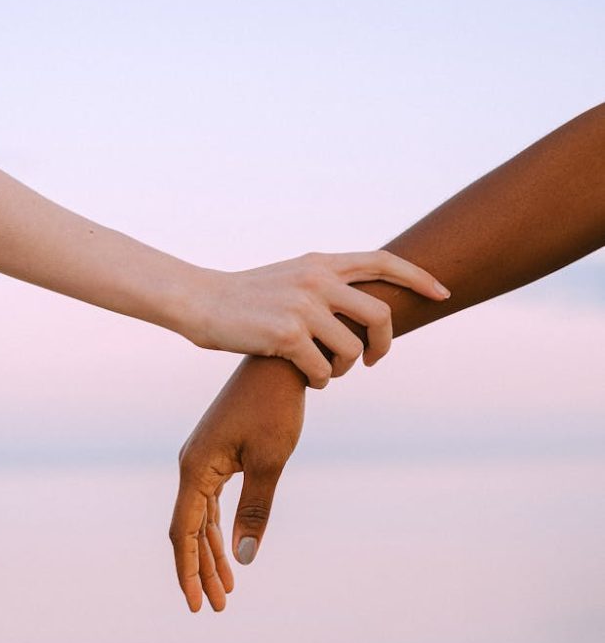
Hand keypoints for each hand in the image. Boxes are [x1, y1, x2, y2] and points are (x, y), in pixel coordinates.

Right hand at [169, 356, 305, 611]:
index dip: (189, 572)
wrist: (278, 362)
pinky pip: (212, 501)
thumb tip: (243, 560)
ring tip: (227, 589)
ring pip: (202, 517)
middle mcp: (192, 465)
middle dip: (203, 569)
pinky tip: (230, 547)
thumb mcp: (269, 462)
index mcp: (196, 468)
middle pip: (191, 530)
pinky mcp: (217, 454)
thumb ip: (255, 511)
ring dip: (212, 551)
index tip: (198, 606)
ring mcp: (203, 459)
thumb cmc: (275, 408)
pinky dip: (220, 527)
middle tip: (217, 607)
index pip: (185, 533)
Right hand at [184, 250, 448, 387]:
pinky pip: (323, 371)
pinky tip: (303, 376)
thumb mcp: (291, 278)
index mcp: (321, 262)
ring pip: (350, 351)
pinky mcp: (287, 335)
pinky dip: (318, 381)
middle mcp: (317, 279)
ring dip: (342, 369)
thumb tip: (363, 310)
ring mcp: (303, 306)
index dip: (418, 277)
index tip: (442, 293)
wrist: (200, 301)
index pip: (382, 262)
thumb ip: (325, 285)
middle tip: (372, 360)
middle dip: (383, 344)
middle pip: (379, 315)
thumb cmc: (245, 298)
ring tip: (322, 370)